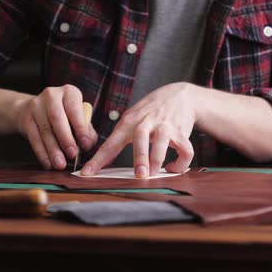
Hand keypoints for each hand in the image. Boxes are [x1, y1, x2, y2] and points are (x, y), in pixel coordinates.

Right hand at [15, 85, 97, 169]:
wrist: (33, 109)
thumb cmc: (63, 114)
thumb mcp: (77, 116)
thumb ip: (86, 129)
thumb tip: (89, 143)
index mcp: (69, 92)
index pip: (75, 110)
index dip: (81, 128)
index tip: (86, 144)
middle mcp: (52, 95)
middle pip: (57, 119)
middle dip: (66, 139)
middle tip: (72, 155)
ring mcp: (36, 106)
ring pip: (45, 130)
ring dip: (53, 150)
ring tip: (60, 164)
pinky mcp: (26, 119)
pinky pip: (34, 138)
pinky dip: (42, 153)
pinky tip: (48, 163)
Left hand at [81, 82, 195, 177]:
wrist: (179, 95)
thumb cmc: (150, 111)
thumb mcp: (131, 118)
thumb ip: (119, 137)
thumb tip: (105, 159)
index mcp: (129, 122)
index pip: (110, 143)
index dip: (98, 160)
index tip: (87, 173)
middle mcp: (146, 122)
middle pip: (140, 139)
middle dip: (140, 158)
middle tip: (139, 175)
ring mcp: (165, 127)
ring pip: (162, 143)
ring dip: (158, 160)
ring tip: (154, 173)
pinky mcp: (181, 132)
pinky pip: (184, 150)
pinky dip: (180, 163)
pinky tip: (172, 168)